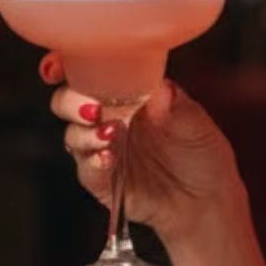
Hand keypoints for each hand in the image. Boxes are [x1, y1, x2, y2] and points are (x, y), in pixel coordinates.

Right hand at [42, 52, 242, 246]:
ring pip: (72, 134)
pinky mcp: (102, 180)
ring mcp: (102, 149)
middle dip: (70, 101)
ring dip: (83, 132)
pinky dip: (92, 162)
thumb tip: (160, 89)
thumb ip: (175, 105)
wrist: (207, 200)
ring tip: (109, 134)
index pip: (86, 72)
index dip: (65, 65)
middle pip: (66, 102)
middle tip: (93, 108)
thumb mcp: (196, 123)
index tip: (58, 66)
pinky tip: (107, 158)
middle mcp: (107, 118)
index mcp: (125, 93)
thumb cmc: (201, 154)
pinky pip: (86, 169)